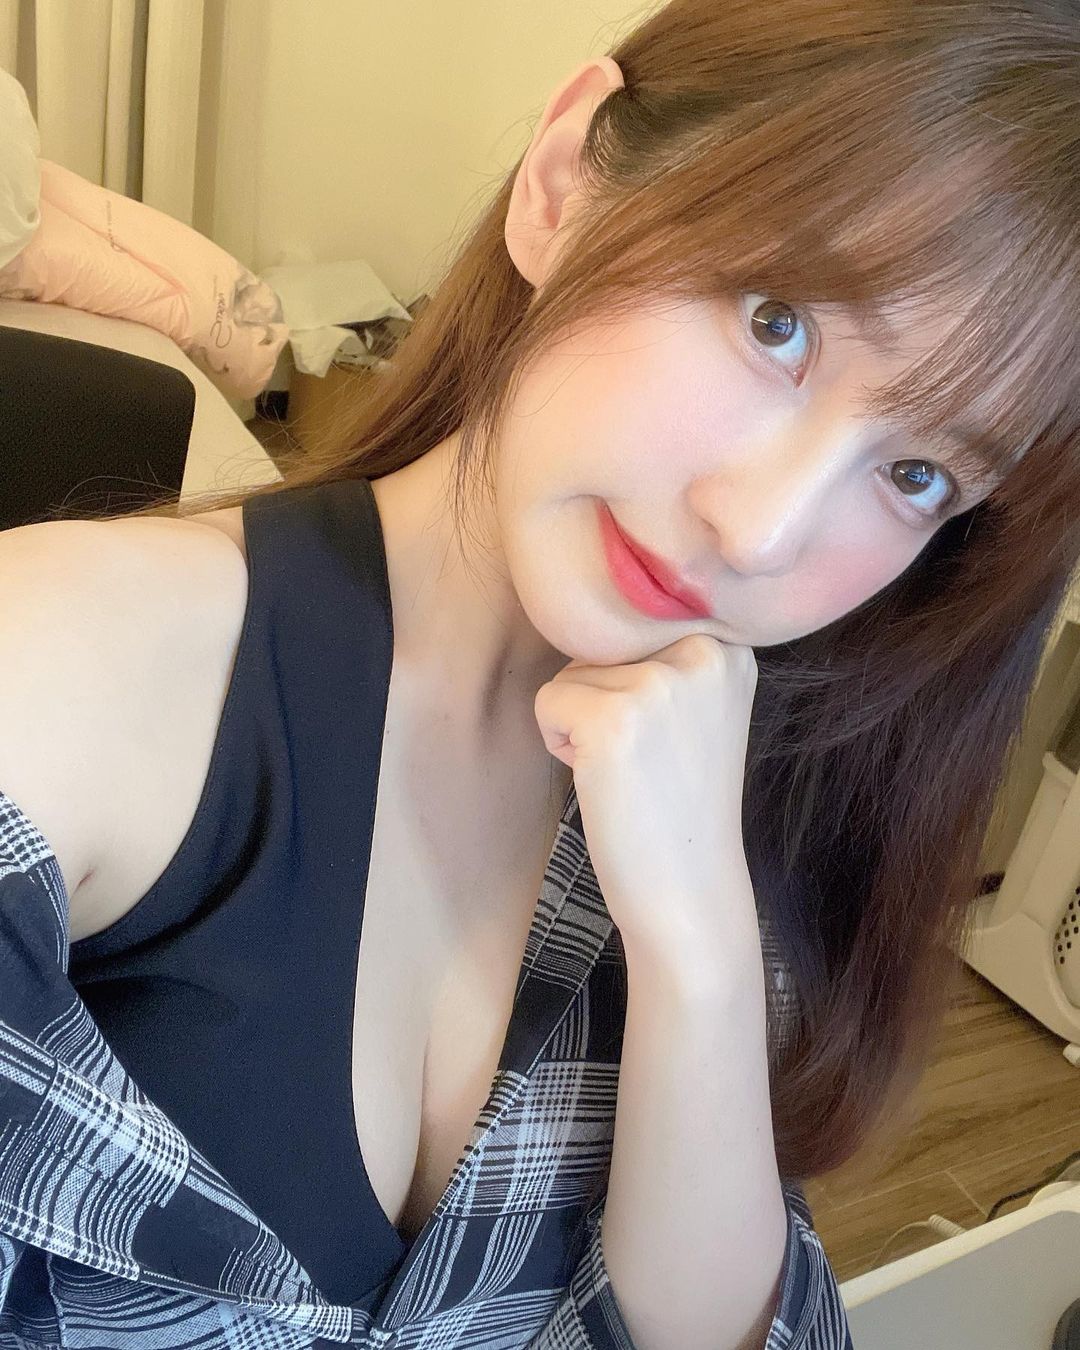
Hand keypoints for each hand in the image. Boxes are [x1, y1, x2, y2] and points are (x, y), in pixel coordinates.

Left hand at [533, 634, 759, 962]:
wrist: (689, 890)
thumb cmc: (680, 804)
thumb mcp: (699, 709)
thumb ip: (669, 655)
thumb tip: (594, 603)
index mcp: (730, 645)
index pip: (635, 627)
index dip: (631, 686)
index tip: (667, 738)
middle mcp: (703, 652)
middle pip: (601, 647)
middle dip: (605, 701)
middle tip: (648, 762)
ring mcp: (659, 683)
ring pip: (571, 674)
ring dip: (582, 725)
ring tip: (629, 772)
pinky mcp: (613, 717)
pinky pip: (547, 703)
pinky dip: (558, 743)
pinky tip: (603, 780)